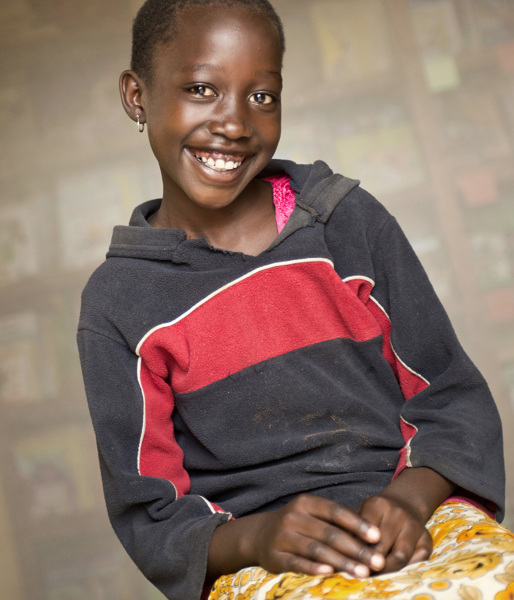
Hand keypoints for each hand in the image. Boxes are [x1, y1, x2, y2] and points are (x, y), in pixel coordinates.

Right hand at [250, 494, 385, 577]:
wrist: (261, 535)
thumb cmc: (298, 526)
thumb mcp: (313, 516)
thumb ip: (336, 524)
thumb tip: (371, 539)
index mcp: (305, 503)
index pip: (335, 511)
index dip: (357, 524)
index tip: (377, 537)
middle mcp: (293, 516)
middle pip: (329, 533)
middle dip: (356, 549)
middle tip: (377, 561)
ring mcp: (282, 536)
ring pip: (317, 549)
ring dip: (342, 562)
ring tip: (362, 572)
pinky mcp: (275, 555)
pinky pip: (297, 562)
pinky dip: (314, 567)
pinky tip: (330, 572)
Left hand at [357, 466, 456, 573]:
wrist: (404, 505)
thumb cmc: (375, 516)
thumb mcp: (360, 514)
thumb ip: (349, 530)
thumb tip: (335, 555)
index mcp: (377, 504)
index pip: (363, 530)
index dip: (355, 550)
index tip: (347, 564)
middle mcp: (398, 513)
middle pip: (381, 546)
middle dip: (368, 564)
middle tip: (358, 577)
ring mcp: (414, 526)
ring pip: (399, 558)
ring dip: (385, 571)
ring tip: (374, 579)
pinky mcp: (427, 541)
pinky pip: (415, 563)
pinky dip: (402, 572)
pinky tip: (391, 576)